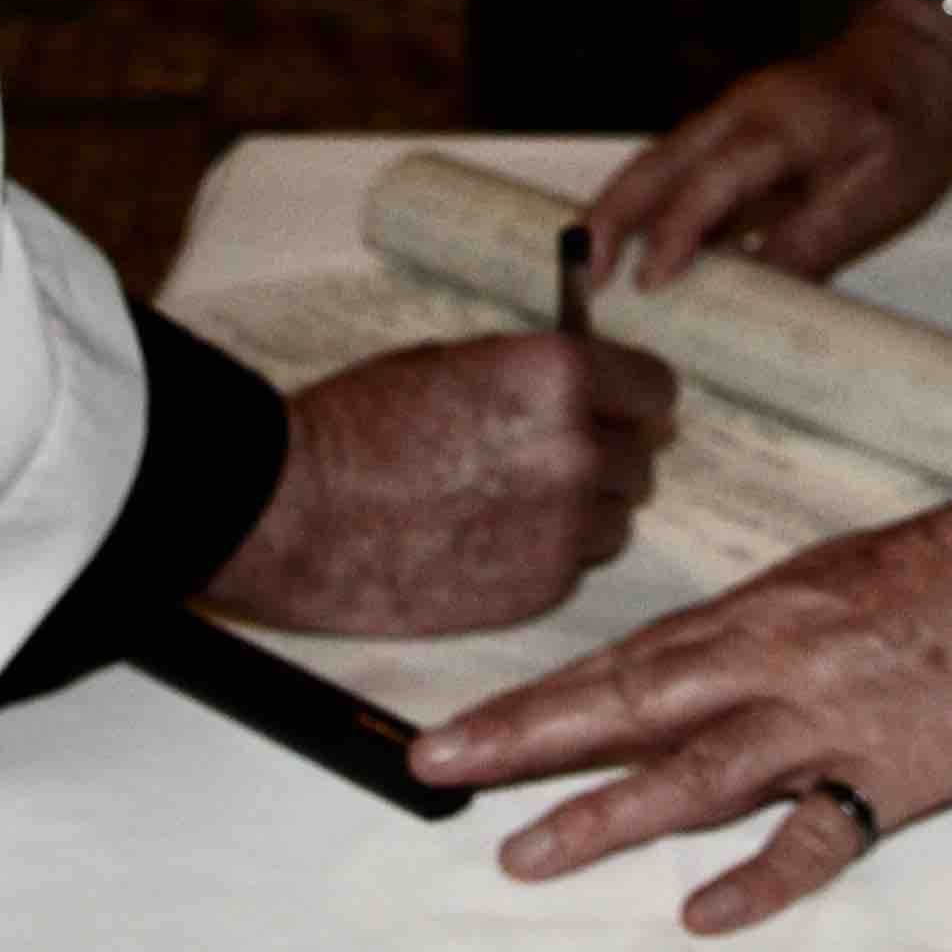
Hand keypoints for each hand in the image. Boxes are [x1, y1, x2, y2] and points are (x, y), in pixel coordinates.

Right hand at [201, 335, 680, 636]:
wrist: (296, 510)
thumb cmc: (358, 424)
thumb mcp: (452, 362)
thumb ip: (531, 378)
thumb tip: (579, 392)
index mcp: (558, 376)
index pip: (654, 389)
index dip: (629, 397)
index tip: (612, 406)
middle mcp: (578, 452)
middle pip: (640, 459)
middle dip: (604, 455)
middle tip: (547, 457)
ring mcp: (563, 528)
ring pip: (615, 520)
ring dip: (581, 511)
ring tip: (509, 503)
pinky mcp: (540, 589)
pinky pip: (574, 566)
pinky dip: (546, 555)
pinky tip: (485, 540)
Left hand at [404, 478, 951, 931]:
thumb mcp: (837, 581)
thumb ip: (768, 634)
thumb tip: (703, 675)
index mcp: (757, 614)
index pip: (622, 662)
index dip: (534, 700)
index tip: (455, 731)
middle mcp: (771, 659)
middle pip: (624, 702)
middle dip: (522, 737)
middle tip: (433, 766)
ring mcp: (828, 718)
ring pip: (693, 769)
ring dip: (603, 811)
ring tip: (523, 853)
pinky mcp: (895, 770)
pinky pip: (817, 833)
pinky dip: (760, 874)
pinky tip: (702, 914)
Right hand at [586, 0, 951, 291]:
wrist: (922, 57)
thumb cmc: (912, 126)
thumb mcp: (881, 193)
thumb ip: (813, 240)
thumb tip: (753, 293)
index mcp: (781, 125)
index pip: (711, 180)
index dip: (676, 233)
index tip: (648, 283)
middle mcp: (741, 110)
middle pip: (658, 160)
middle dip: (612, 213)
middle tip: (579, 268)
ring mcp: (733, 112)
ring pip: (660, 158)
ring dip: (621, 206)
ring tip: (587, 260)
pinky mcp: (735, 125)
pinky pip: (681, 162)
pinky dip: (651, 199)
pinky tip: (635, 239)